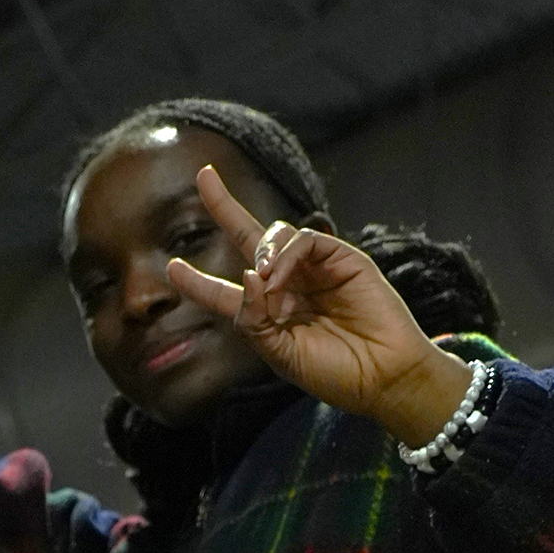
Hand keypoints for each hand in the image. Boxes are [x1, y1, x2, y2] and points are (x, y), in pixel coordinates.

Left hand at [166, 165, 472, 449]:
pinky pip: (305, 240)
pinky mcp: (341, 258)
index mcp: (267, 315)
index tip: (171, 268)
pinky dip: (286, 256)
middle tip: (204, 177)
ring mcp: (314, 269)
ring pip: (276, 237)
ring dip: (263, 257)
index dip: (198, 281)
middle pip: (248, 239)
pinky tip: (280, 278)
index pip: (225, 291)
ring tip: (268, 288)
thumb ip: (254, 321)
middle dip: (225, 207)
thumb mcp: (281, 355)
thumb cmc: (335, 373)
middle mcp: (287, 286)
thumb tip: (246, 275)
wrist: (382, 376)